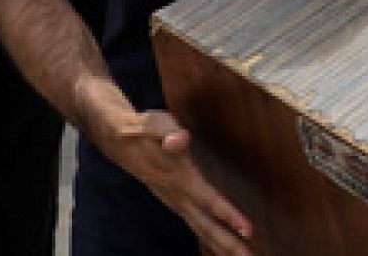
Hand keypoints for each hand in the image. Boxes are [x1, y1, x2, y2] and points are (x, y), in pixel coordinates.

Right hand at [112, 109, 253, 254]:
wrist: (119, 142)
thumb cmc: (143, 131)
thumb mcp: (155, 124)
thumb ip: (168, 132)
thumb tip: (179, 138)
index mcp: (178, 178)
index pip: (207, 200)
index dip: (228, 215)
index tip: (248, 230)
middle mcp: (176, 195)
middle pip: (205, 224)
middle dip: (227, 243)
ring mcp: (174, 201)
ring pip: (200, 228)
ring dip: (220, 245)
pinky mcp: (175, 202)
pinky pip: (196, 224)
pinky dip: (209, 238)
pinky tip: (220, 247)